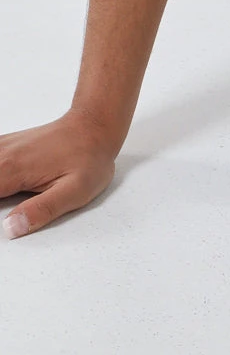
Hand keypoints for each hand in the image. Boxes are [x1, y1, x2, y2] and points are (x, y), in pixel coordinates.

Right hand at [0, 110, 119, 238]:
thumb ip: (42, 210)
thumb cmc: (89, 157)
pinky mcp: (8, 145)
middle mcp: (3, 155)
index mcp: (13, 169)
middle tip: (5, 207)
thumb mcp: (75, 191)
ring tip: (4, 197)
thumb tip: (10, 228)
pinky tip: (2, 183)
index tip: (0, 222)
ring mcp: (4, 147)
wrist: (96, 125)